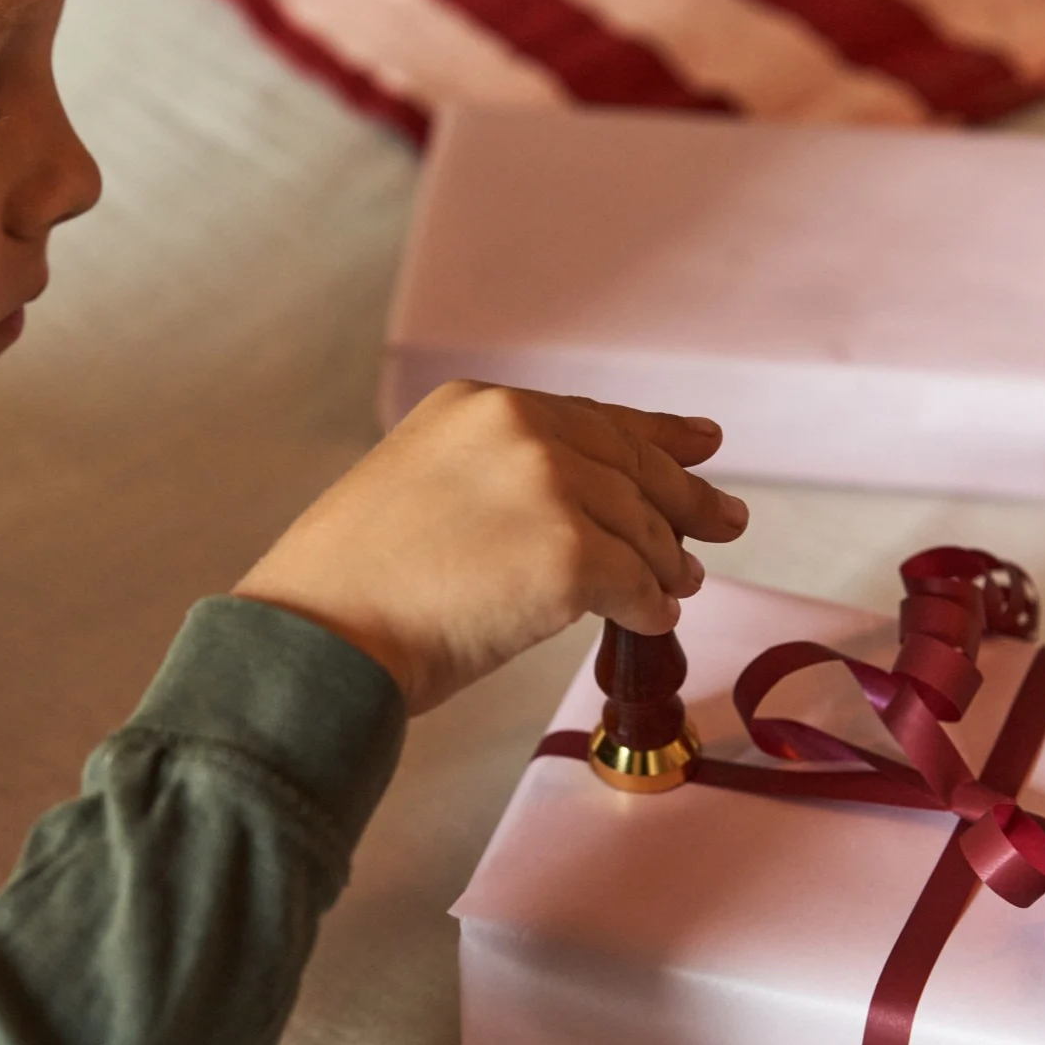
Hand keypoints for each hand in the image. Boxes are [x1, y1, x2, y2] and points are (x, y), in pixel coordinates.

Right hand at [234, 382, 747, 713]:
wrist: (317, 638)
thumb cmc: (353, 587)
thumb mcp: (421, 488)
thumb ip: (498, 479)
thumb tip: (583, 514)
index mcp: (480, 406)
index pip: (592, 419)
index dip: (657, 435)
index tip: (701, 443)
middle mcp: (520, 430)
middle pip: (632, 466)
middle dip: (686, 498)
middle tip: (727, 520)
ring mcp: (549, 490)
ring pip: (643, 529)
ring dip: (666, 563)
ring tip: (680, 583)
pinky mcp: (569, 559)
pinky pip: (638, 586)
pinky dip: (651, 607)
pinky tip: (654, 620)